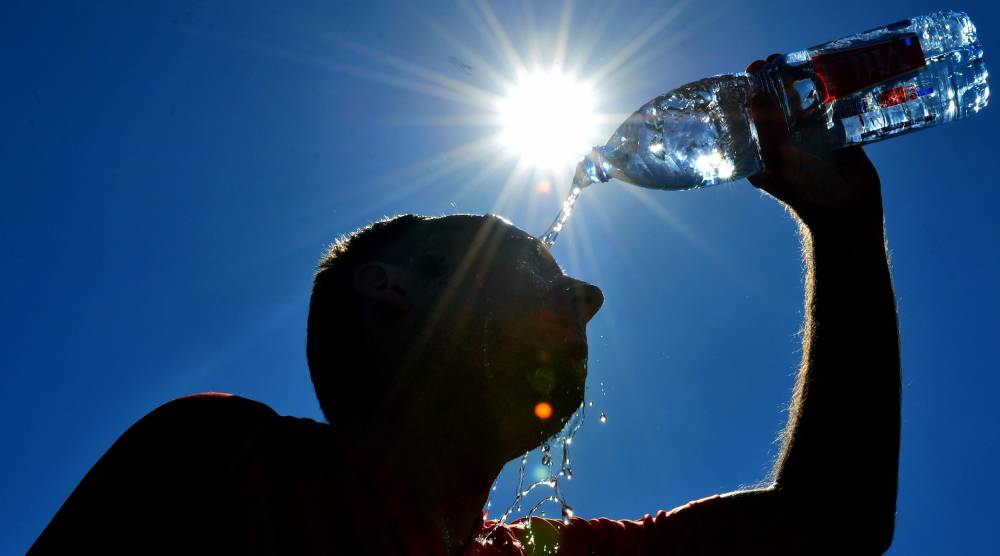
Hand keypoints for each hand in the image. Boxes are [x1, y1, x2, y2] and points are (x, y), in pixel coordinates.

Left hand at [746, 55, 883, 228]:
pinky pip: (828, 107)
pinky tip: (826, 73)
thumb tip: (755, 92)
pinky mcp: (833, 134)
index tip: (749, 72)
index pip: (749, 117)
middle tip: (773, 60)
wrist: (847, 209)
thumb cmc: (804, 190)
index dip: (748, 94)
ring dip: (799, 83)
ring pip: (801, 103)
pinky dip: (826, 91)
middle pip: (774, 105)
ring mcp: (808, 137)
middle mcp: (782, 143)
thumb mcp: (778, 159)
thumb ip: (768, 127)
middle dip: (772, 83)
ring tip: (797, 60)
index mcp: (761, 152)